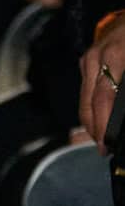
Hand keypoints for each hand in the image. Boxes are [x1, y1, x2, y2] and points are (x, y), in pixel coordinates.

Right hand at [79, 21, 124, 147]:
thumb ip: (124, 93)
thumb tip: (120, 118)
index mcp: (116, 56)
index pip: (104, 98)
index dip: (106, 125)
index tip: (109, 144)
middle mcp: (96, 58)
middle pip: (90, 103)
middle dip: (97, 130)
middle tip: (105, 150)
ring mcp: (88, 59)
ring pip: (84, 100)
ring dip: (92, 124)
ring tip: (102, 141)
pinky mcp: (86, 62)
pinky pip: (85, 92)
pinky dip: (91, 110)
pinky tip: (98, 124)